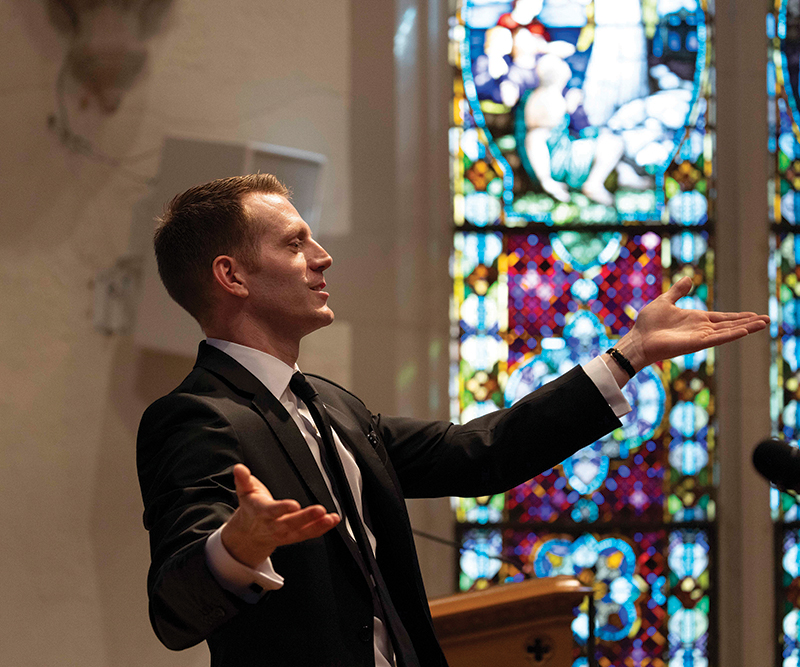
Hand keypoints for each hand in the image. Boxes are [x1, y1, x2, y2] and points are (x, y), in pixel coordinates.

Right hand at [221, 464, 339, 567]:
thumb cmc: (251, 508)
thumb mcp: (245, 491)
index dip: (282, 509)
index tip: (293, 505)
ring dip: (318, 525)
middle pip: (290, 523)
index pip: (272, 511)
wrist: (249, 533)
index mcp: (261, 512)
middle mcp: (273, 525)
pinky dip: (322, 528)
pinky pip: (309, 534)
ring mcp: (285, 533)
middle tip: (320, 510)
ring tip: (330, 518)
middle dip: (305, 518)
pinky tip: (332, 521)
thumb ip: (243, 480)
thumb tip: (239, 468)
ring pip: (302, 531)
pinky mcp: (294, 536)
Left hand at [608, 276, 768, 384]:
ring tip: (763, 324)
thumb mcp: (665, 301)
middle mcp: (701, 329)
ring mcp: (700, 337)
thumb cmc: (648, 324)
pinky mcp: (695, 344)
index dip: (738, 316)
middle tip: (767, 320)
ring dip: (746, 328)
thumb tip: (687, 279)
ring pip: (728, 331)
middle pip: (730, 324)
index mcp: (696, 319)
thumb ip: (678, 292)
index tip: (754, 314)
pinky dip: (730, 335)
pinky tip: (745, 331)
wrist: (638, 339)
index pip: (723, 317)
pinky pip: (716, 339)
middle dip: (748, 322)